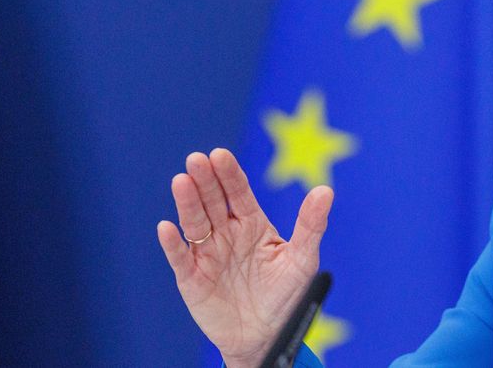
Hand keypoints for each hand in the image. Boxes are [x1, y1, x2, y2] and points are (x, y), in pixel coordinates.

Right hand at [158, 148, 333, 367]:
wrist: (267, 338)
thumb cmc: (285, 296)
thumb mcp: (303, 260)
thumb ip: (311, 225)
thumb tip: (325, 190)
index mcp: (251, 223)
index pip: (237, 192)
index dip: (228, 174)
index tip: (220, 155)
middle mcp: (226, 233)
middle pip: (212, 201)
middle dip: (204, 180)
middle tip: (196, 160)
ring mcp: (207, 254)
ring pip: (194, 223)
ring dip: (187, 202)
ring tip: (181, 181)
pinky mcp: (191, 278)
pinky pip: (179, 258)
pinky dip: (172, 243)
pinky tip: (167, 227)